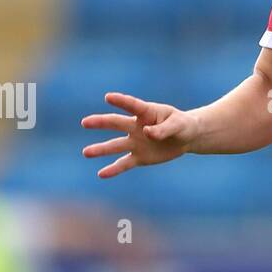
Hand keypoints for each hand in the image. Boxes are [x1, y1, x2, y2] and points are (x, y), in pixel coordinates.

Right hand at [81, 92, 198, 178]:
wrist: (186, 138)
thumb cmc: (182, 125)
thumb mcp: (178, 125)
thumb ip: (163, 129)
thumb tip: (147, 133)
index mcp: (146, 112)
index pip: (132, 105)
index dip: (121, 101)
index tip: (108, 97)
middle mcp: (136, 126)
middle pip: (116, 123)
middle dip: (101, 123)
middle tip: (85, 122)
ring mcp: (136, 142)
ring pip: (116, 145)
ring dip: (101, 149)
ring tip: (86, 153)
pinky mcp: (139, 157)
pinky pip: (124, 163)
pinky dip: (113, 169)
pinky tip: (101, 174)